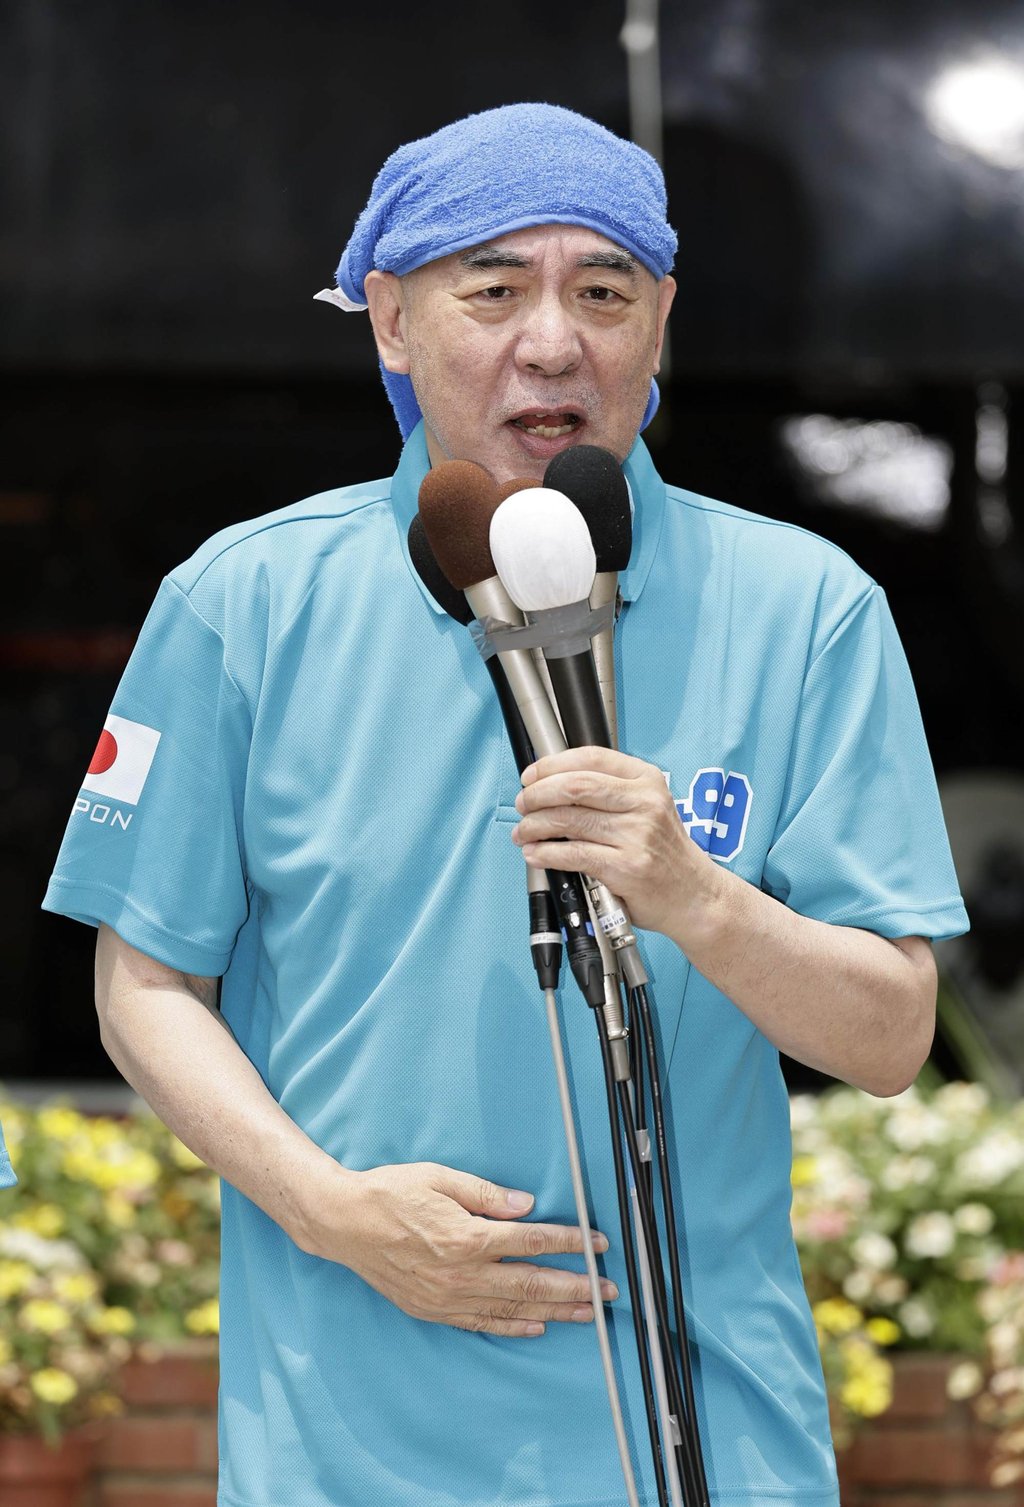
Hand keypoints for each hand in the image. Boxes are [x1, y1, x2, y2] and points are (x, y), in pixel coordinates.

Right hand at [300, 1161, 616, 1337]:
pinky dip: (514, 1326)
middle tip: (608, 1290)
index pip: (533, 1242)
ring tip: (587, 1313)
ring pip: (513, 1308)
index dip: (570, 1243)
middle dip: (575, 1286)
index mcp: (467, 1237)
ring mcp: (447, 1297)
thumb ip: (487, 1194)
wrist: (344, 1223)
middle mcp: (461, 1273)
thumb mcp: (441, 1178)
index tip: (597, 1244)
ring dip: (555, 1311)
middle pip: (532, 1283)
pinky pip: (482, 1323)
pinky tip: (538, 1326)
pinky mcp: (434, 1309)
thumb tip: (527, 1205)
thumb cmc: (391, 1192)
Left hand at [512, 745, 718, 938]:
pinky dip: (546, 853)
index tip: (532, 775)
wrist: (694, 894)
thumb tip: (553, 784)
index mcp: (647, 780)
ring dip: (535, 825)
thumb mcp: (649, 806)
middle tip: (523, 805)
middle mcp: (644, 803)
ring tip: (523, 832)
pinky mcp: (626, 867)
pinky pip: (574, 854)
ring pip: (569, 820)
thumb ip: (611, 791)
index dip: (552, 764)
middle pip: (575, 786)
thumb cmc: (665, 851)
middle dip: (537, 794)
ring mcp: (636, 835)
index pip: (591, 758)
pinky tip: (536, 853)